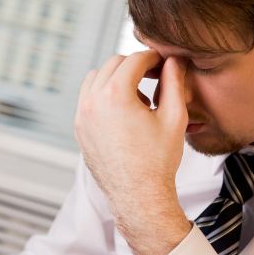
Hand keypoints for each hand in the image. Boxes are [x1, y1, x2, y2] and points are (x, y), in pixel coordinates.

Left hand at [74, 51, 191, 254]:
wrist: (138, 196)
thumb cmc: (158, 161)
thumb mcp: (174, 117)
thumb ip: (174, 83)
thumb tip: (173, 61)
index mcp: (115, 95)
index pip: (134, 60)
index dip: (153, 58)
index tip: (164, 63)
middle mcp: (92, 102)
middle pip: (113, 64)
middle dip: (134, 66)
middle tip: (153, 76)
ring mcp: (82, 116)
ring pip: (95, 78)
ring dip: (115, 78)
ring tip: (138, 97)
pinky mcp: (79, 129)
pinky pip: (88, 98)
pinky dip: (103, 95)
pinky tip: (124, 111)